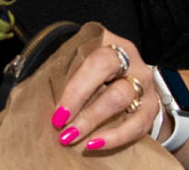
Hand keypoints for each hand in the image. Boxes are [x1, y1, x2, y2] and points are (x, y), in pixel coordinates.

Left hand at [51, 28, 160, 152]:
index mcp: (111, 44)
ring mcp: (145, 86)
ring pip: (124, 104)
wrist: (124, 73)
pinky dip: (116, 138)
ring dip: (95, 124)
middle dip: (86, 113)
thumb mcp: (78, 59)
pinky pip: (137, 126)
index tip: (58, 113)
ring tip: (73, 138)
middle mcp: (133, 63)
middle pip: (114, 88)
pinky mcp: (152, 107)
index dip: (77, 90)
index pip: (97, 64)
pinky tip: (95, 144)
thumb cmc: (90, 66)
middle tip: (63, 130)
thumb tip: (36, 93)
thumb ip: (63, 70)